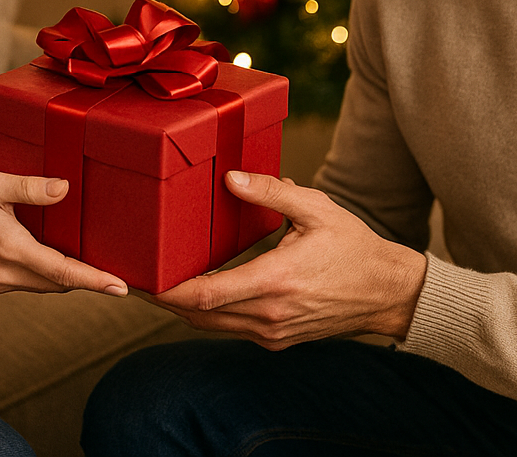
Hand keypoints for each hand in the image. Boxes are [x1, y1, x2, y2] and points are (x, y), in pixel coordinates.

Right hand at [0, 171, 127, 296]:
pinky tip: (61, 257)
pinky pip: (32, 282)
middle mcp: (6, 272)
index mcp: (9, 248)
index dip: (95, 280)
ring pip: (46, 285)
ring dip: (69, 277)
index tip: (120, 287)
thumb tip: (64, 189)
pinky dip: (51, 274)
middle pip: (59, 283)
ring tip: (96, 265)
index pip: (62, 271)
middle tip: (119, 273)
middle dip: (89, 279)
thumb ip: (30, 187)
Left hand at [147, 171, 426, 349]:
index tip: (139, 277)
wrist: (387, 293)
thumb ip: (272, 193)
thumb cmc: (353, 247)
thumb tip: (232, 177)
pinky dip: (206, 314)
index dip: (166, 290)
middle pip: (197, 315)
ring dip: (180, 308)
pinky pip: (229, 329)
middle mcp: (270, 314)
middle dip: (160, 299)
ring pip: (209, 326)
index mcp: (276, 281)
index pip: (205, 294)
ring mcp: (272, 332)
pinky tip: (193, 293)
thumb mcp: (317, 209)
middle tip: (130, 278)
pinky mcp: (276, 339)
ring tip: (152, 285)